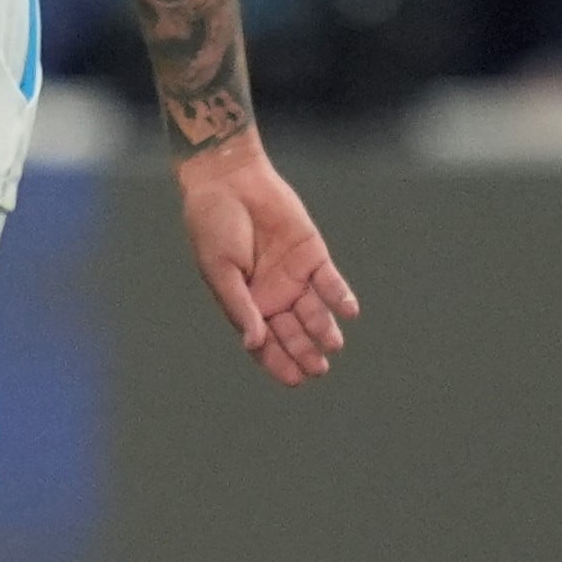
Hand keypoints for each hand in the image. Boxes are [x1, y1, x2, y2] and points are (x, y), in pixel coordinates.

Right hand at [174, 131, 357, 385]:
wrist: (228, 181)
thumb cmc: (213, 226)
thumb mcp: (220, 271)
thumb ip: (240, 307)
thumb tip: (254, 344)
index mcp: (245, 304)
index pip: (265, 343)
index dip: (278, 363)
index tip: (294, 380)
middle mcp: (272, 295)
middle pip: (292, 333)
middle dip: (305, 352)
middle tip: (318, 369)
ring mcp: (293, 276)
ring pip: (314, 312)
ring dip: (324, 329)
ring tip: (333, 344)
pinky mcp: (312, 254)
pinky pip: (330, 281)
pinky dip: (340, 297)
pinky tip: (348, 311)